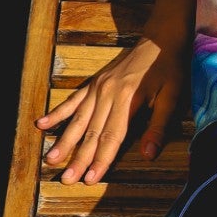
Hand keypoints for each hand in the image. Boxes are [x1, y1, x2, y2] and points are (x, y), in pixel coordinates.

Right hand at [38, 34, 186, 182]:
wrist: (161, 36)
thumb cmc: (171, 68)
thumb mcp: (173, 96)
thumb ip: (159, 126)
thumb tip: (148, 155)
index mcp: (127, 98)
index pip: (111, 136)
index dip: (100, 160)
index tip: (89, 179)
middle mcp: (107, 93)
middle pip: (91, 132)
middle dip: (78, 158)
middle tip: (65, 178)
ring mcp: (98, 86)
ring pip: (78, 119)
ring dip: (64, 141)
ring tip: (50, 159)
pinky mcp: (94, 82)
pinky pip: (73, 100)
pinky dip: (57, 113)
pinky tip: (42, 124)